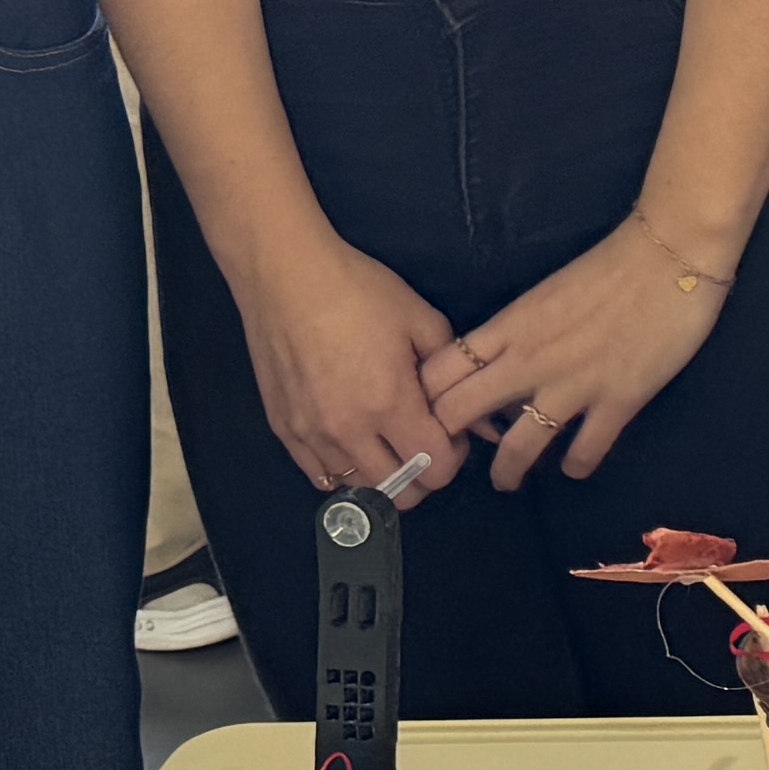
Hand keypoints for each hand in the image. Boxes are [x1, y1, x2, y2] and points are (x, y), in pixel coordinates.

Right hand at [227, 230, 459, 502]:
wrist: (285, 276)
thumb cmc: (359, 291)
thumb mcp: (422, 321)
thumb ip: (455, 372)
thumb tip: (484, 415)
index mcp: (390, 403)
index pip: (436, 468)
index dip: (454, 456)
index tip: (452, 432)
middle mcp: (349, 430)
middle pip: (401, 493)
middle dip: (425, 476)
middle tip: (425, 442)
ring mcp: (311, 434)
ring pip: (361, 488)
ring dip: (385, 476)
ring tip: (390, 441)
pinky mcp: (284, 429)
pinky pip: (321, 476)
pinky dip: (346, 471)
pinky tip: (356, 444)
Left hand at [423, 224, 731, 493]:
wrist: (670, 255)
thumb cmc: (610, 266)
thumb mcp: (545, 295)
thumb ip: (519, 332)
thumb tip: (502, 366)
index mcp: (509, 326)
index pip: (440, 371)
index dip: (427, 398)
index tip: (433, 414)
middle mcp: (529, 360)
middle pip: (459, 412)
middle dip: (450, 441)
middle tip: (459, 455)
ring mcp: (573, 384)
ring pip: (517, 446)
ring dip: (506, 471)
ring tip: (507, 481)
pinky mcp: (617, 401)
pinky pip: (585, 451)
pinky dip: (576, 466)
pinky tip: (575, 467)